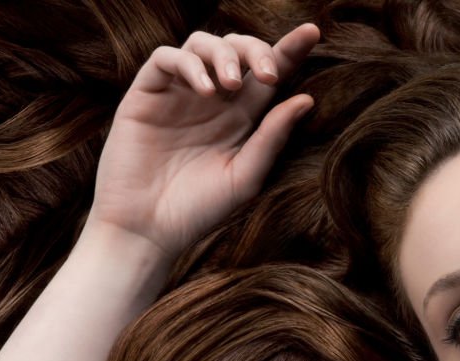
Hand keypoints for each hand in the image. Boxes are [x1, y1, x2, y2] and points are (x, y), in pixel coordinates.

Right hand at [88, 24, 319, 261]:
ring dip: (224, 55)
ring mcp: (178, 94)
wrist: (149, 229)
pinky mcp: (146, 94)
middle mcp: (213, 100)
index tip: (313, 32)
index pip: (269, 74)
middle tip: (268, 74)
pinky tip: (206, 89)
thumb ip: (272, 137)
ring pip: (202, 44)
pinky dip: (189, 64)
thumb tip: (306, 100)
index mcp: (242, 117)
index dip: (290, 50)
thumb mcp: (246, 175)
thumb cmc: (199, 209)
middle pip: (238, 50)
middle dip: (257, 49)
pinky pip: (167, 58)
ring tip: (232, 85)